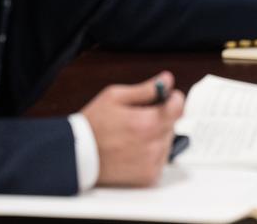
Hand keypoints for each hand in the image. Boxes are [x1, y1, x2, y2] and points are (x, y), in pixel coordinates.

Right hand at [83, 72, 183, 186]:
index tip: (167, 98)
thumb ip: (145, 89)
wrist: (77, 156)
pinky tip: (133, 150)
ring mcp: (151, 163)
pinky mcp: (148, 177)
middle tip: (138, 119)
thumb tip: (167, 80)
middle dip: (160, 119)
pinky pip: (160, 160)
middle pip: (172, 124)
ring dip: (156, 137)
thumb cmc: (93, 125)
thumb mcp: (115, 97)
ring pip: (167, 142)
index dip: (173, 99)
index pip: (178, 107)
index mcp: (146, 123)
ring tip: (132, 137)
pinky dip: (152, 155)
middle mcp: (152, 145)